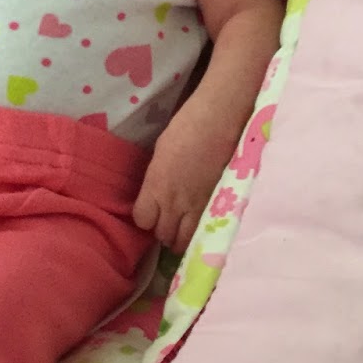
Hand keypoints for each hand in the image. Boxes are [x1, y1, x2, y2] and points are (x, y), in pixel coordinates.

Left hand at [132, 110, 232, 253]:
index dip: (146, 218)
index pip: (142, 221)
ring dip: (182, 236)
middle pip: (163, 235)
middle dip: (164, 230)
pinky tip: (202, 223)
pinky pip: (205, 232)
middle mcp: (174, 203)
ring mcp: (197, 207)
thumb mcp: (161, 153)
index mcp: (156, 186)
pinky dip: (201, 233)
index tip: (152, 211)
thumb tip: (157, 191)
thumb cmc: (186, 127)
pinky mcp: (219, 206)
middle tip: (170, 220)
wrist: (220, 121)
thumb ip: (157, 179)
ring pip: (185, 241)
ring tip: (185, 226)